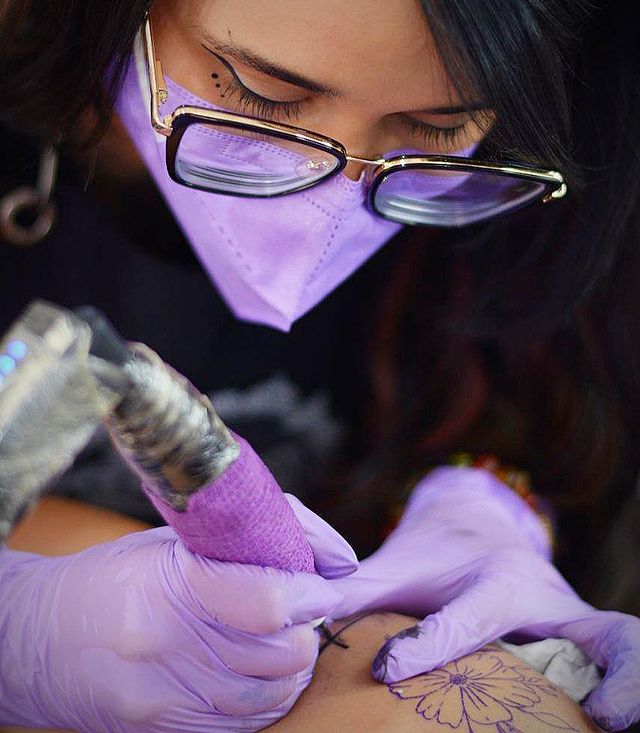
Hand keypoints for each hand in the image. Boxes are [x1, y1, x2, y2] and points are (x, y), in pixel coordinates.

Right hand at [0, 501, 356, 732]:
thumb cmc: (114, 576)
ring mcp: (166, 695)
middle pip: (281, 653)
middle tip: (302, 609)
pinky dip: (268, 697)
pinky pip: (244, 724)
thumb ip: (251, 541)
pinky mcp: (164, 728)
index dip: (311, 592)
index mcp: (171, 583)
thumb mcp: (174, 540)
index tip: (324, 585)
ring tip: (284, 639)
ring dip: (294, 665)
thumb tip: (332, 556)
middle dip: (308, 629)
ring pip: (271, 694)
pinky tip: (260, 672)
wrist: (38, 639)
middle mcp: (168, 645)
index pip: (268, 598)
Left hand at [329, 466, 639, 730]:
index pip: (472, 618)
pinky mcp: (581, 643)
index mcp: (497, 579)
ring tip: (614, 722)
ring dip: (633, 684)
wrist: (479, 528)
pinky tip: (602, 720)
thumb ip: (357, 590)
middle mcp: (547, 602)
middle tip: (605, 716)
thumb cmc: (435, 553)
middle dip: (620, 671)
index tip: (388, 669)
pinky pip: (614, 660)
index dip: (433, 646)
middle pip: (603, 633)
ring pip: (622, 646)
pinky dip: (624, 688)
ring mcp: (572, 625)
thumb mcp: (398, 566)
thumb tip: (303, 611)